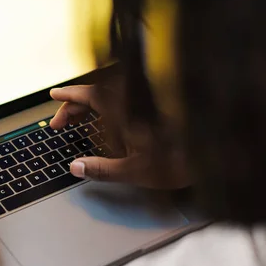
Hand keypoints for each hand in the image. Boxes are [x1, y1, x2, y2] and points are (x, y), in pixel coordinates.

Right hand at [50, 85, 192, 188]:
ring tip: (77, 120)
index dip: (69, 95)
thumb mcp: (135, 171)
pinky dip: (106, 106)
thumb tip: (75, 167)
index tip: (53, 95)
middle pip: (96, 93)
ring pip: (109, 95)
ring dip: (89, 105)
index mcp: (124, 109)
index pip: (89, 94)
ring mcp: (144, 102)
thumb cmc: (177, 161)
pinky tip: (106, 121)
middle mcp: (133, 100)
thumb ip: (102, 169)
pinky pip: (122, 99)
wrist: (213, 151)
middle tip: (60, 123)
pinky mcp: (153, 107)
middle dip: (74, 106)